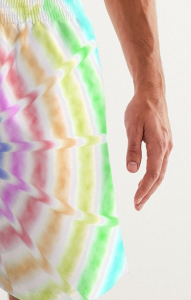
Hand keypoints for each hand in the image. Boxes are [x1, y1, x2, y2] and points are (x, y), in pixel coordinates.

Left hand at [124, 91, 172, 210]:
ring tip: (140, 198)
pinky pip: (161, 164)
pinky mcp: (165, 143)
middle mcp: (166, 147)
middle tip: (137, 206)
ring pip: (161, 171)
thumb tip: (132, 171)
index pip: (153, 174)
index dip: (144, 189)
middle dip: (148, 193)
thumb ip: (133, 149)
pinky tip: (146, 181)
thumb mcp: (132, 128)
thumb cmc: (140, 108)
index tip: (135, 201)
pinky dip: (155, 176)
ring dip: (151, 186)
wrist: (152, 93)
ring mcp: (167, 145)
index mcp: (158, 145)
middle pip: (159, 177)